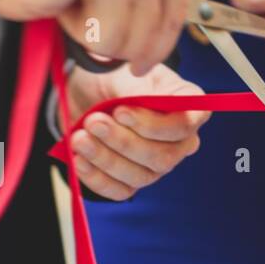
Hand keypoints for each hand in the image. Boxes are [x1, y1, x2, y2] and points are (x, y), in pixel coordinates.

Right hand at [0, 0, 200, 74]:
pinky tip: (10, 0)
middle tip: (78, 13)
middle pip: (133, 40)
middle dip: (103, 38)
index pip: (170, 24)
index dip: (150, 50)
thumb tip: (142, 4)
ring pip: (98, 38)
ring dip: (69, 24)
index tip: (137, 63)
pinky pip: (41, 10)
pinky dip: (18, 7)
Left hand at [66, 64, 209, 200]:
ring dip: (106, 158)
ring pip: (140, 176)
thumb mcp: (123, 73)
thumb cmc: (112, 77)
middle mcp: (178, 141)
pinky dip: (97, 178)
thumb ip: (135, 91)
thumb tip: (138, 103)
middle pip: (163, 156)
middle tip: (93, 122)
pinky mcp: (131, 180)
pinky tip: (79, 160)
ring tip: (79, 138)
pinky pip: (120, 191)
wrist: (86, 91)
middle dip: (124, 142)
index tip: (120, 111)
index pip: (185, 125)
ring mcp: (156, 164)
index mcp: (186, 107)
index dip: (153, 125)